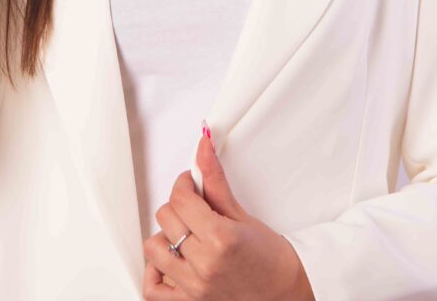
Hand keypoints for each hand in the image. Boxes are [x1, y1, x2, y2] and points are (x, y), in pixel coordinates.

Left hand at [142, 131, 313, 299]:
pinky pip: (152, 289)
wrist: (283, 295)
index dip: (185, 183)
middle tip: (194, 205)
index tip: (193, 182)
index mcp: (219, 239)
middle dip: (178, 204)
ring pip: (153, 248)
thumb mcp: (243, 216)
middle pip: (165, 217)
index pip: (180, 198)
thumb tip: (203, 150)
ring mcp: (194, 287)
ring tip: (184, 233)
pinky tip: (170, 259)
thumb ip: (215, 183)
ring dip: (165, 235)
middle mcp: (204, 265)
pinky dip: (154, 272)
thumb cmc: (271, 261)